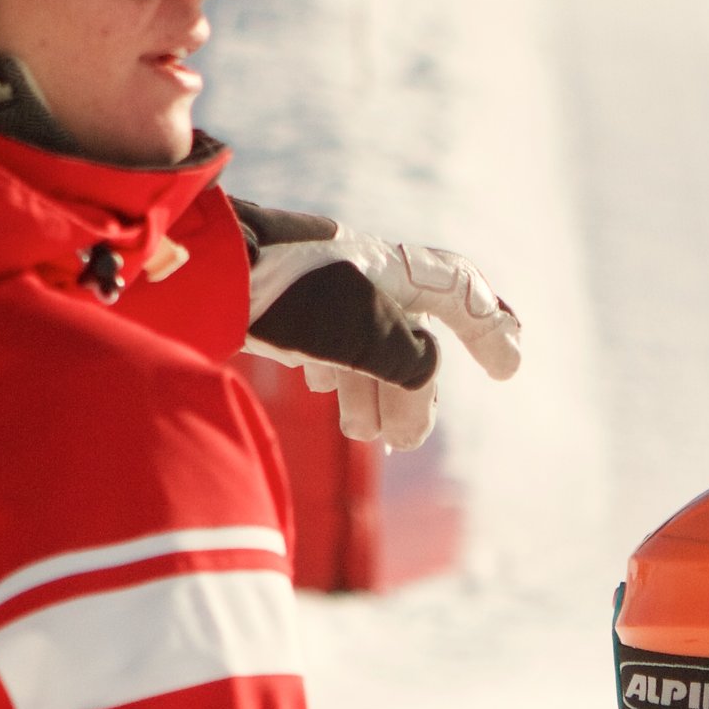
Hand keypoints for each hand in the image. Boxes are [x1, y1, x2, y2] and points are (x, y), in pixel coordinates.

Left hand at [229, 197, 524, 449]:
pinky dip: (338, 375)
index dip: (490, 329)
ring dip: (372, 393)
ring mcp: (320, 289)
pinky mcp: (284, 305)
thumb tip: (415, 400)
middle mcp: (361, 274)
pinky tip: (323, 390)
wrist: (201, 272)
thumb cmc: (293, 296)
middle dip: (412, 389)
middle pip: (408, 336)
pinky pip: (328, 343)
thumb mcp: (373, 337)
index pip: (460, 292)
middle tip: (407, 438)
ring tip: (364, 434)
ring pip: (366, 346)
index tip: (507, 371)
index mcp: (392, 270)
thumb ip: (414, 368)